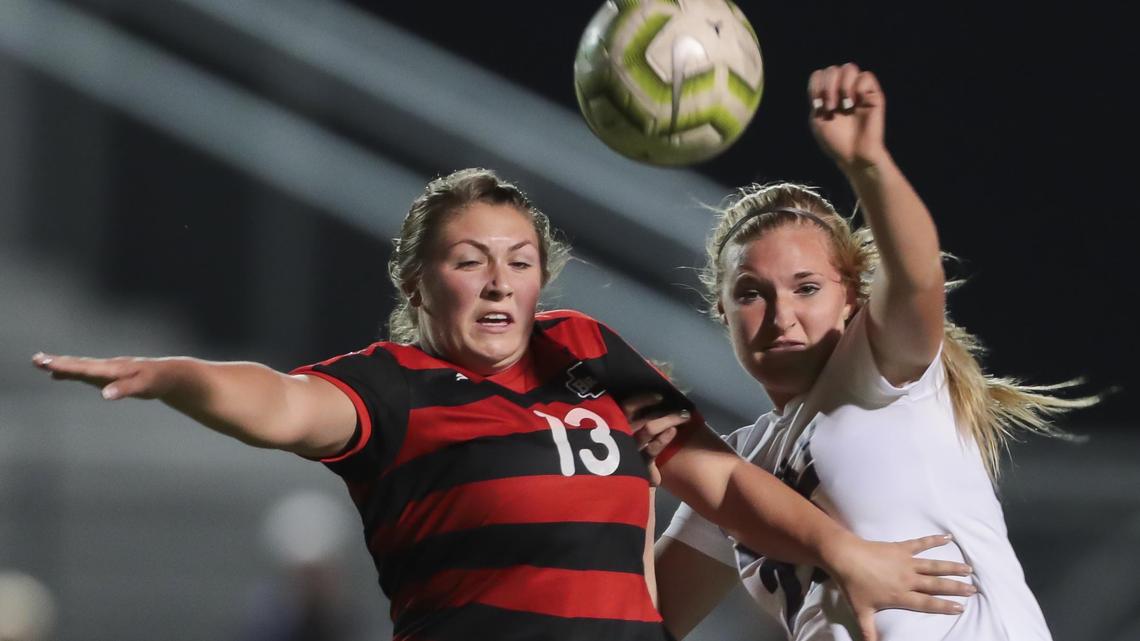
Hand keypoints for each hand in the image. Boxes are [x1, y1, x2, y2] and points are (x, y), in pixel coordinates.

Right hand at [31, 352, 176, 400]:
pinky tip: (59, 376)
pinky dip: (71, 373)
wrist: (171, 374)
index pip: (85, 368)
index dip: (65, 367)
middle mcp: (108, 366)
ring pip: (80, 366)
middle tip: (36, 359)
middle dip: (57, 363)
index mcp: (113, 368)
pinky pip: (86, 372)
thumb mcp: (144, 386)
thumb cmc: (158, 380)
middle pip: (79, 364)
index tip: (47, 364)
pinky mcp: (110, 375)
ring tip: (40, 362)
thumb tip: (104, 395)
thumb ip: (125, 389)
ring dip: (60, 365)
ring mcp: (108, 370)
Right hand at [622, 393, 688, 485]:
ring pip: (648, 428)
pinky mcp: (639, 465)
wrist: (636, 489)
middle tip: (680, 409)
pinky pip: (652, 448)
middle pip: (641, 416)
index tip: (660, 396)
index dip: (642, 399)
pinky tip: (673, 431)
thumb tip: (662, 402)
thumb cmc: (638, 458)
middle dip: (663, 410)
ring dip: (668, 419)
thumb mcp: (636, 438)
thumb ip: (642, 421)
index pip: (627, 406)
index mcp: (619, 426)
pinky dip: (664, 438)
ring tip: (683, 416)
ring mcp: (630, 450)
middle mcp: (622, 435)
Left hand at [808, 62, 888, 170]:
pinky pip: (866, 76)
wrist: (854, 155)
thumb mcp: (817, 119)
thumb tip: (825, 76)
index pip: (819, 74)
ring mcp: (858, 91)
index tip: (817, 106)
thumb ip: (817, 96)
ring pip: (849, 67)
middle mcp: (842, 90)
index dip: (816, 85)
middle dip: (828, 86)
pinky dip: (858, 87)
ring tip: (845, 105)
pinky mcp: (874, 95)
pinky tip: (857, 103)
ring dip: (842, 85)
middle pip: (832, 69)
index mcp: (827, 95)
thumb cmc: (835, 141)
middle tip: (830, 107)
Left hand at [823, 533, 974, 640]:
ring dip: (952, 567)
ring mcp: (906, 562)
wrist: (844, 557)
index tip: (961, 608)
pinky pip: (920, 543)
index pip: (927, 603)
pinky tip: (948, 537)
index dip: (944, 606)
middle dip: (955, 588)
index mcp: (900, 595)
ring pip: (934, 566)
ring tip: (968, 569)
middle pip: (936, 584)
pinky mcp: (901, 548)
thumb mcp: (861, 612)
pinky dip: (934, 540)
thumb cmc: (852, 585)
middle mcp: (908, 579)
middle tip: (972, 589)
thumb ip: (869, 632)